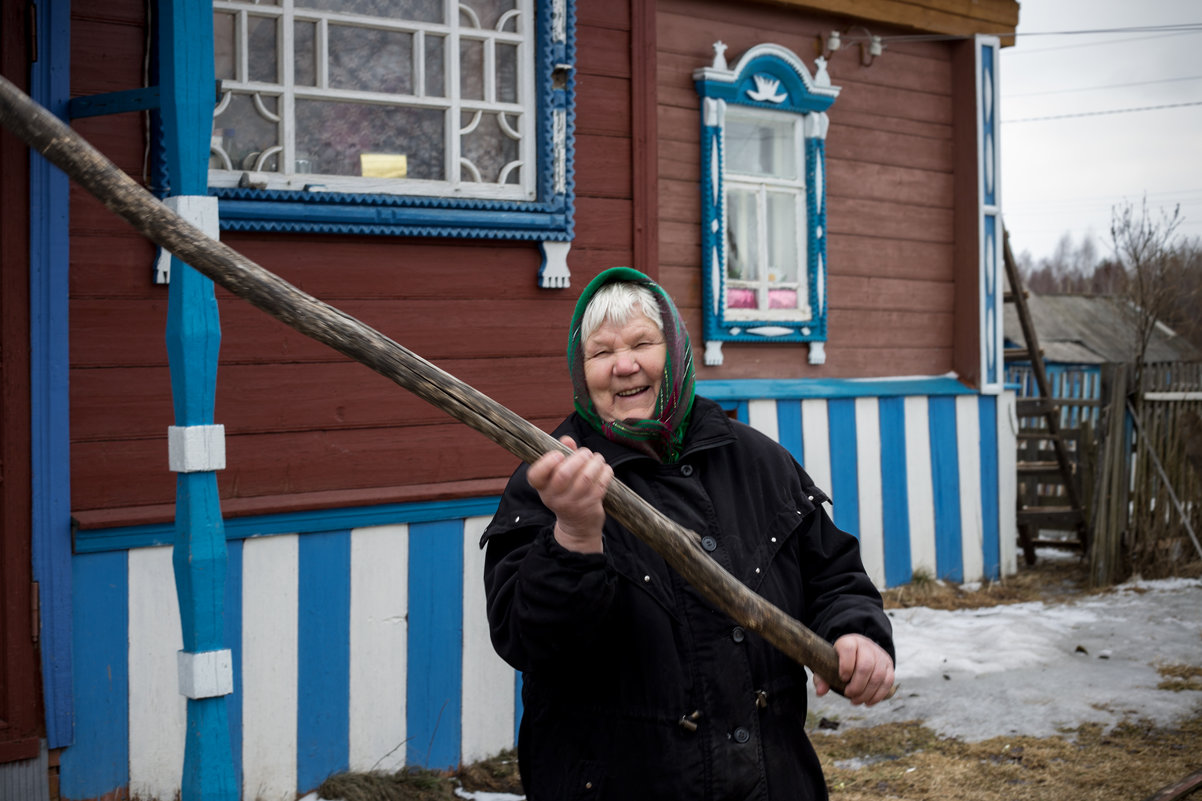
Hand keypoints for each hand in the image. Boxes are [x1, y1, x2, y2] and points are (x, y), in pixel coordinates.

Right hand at [526, 436, 612, 553]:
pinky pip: (600, 484)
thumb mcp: (558, 477)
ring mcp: (572, 504)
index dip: (547, 462)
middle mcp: (554, 498)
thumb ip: (562, 455)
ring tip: (597, 458)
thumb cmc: (567, 492)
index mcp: (542, 488)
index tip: (559, 454)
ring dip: (595, 462)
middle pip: (564, 474)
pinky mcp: (590, 506)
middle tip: (586, 453)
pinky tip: (604, 468)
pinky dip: (605, 472)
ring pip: (585, 477)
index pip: (536, 475)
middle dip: (579, 457)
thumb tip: (567, 440)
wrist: (577, 525)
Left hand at [813, 634, 893, 706]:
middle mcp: (867, 646)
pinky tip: (868, 702)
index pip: (848, 650)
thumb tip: (820, 692)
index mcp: (849, 642)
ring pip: (878, 676)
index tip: (842, 678)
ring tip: (856, 701)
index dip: (846, 666)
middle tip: (848, 694)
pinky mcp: (889, 666)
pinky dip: (878, 695)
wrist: (858, 652)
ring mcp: (880, 656)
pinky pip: (888, 682)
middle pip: (866, 666)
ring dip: (867, 693)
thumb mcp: (829, 665)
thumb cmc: (840, 661)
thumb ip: (822, 677)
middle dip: (857, 685)